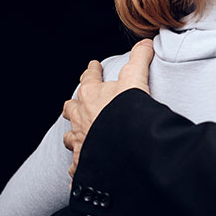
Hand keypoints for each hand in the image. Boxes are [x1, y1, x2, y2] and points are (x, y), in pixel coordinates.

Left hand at [63, 39, 153, 176]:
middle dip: (75, 105)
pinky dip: (78, 169)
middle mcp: (80, 119)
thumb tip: (146, 42)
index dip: (91, 71)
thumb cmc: (126, 113)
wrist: (125, 149)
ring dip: (74, 135)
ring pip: (70, 138)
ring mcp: (80, 143)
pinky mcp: (83, 165)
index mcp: (90, 96)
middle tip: (78, 102)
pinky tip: (80, 173)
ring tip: (78, 136)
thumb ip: (140, 59)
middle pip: (71, 108)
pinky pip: (76, 168)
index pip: (88, 78)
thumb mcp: (135, 80)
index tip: (92, 66)